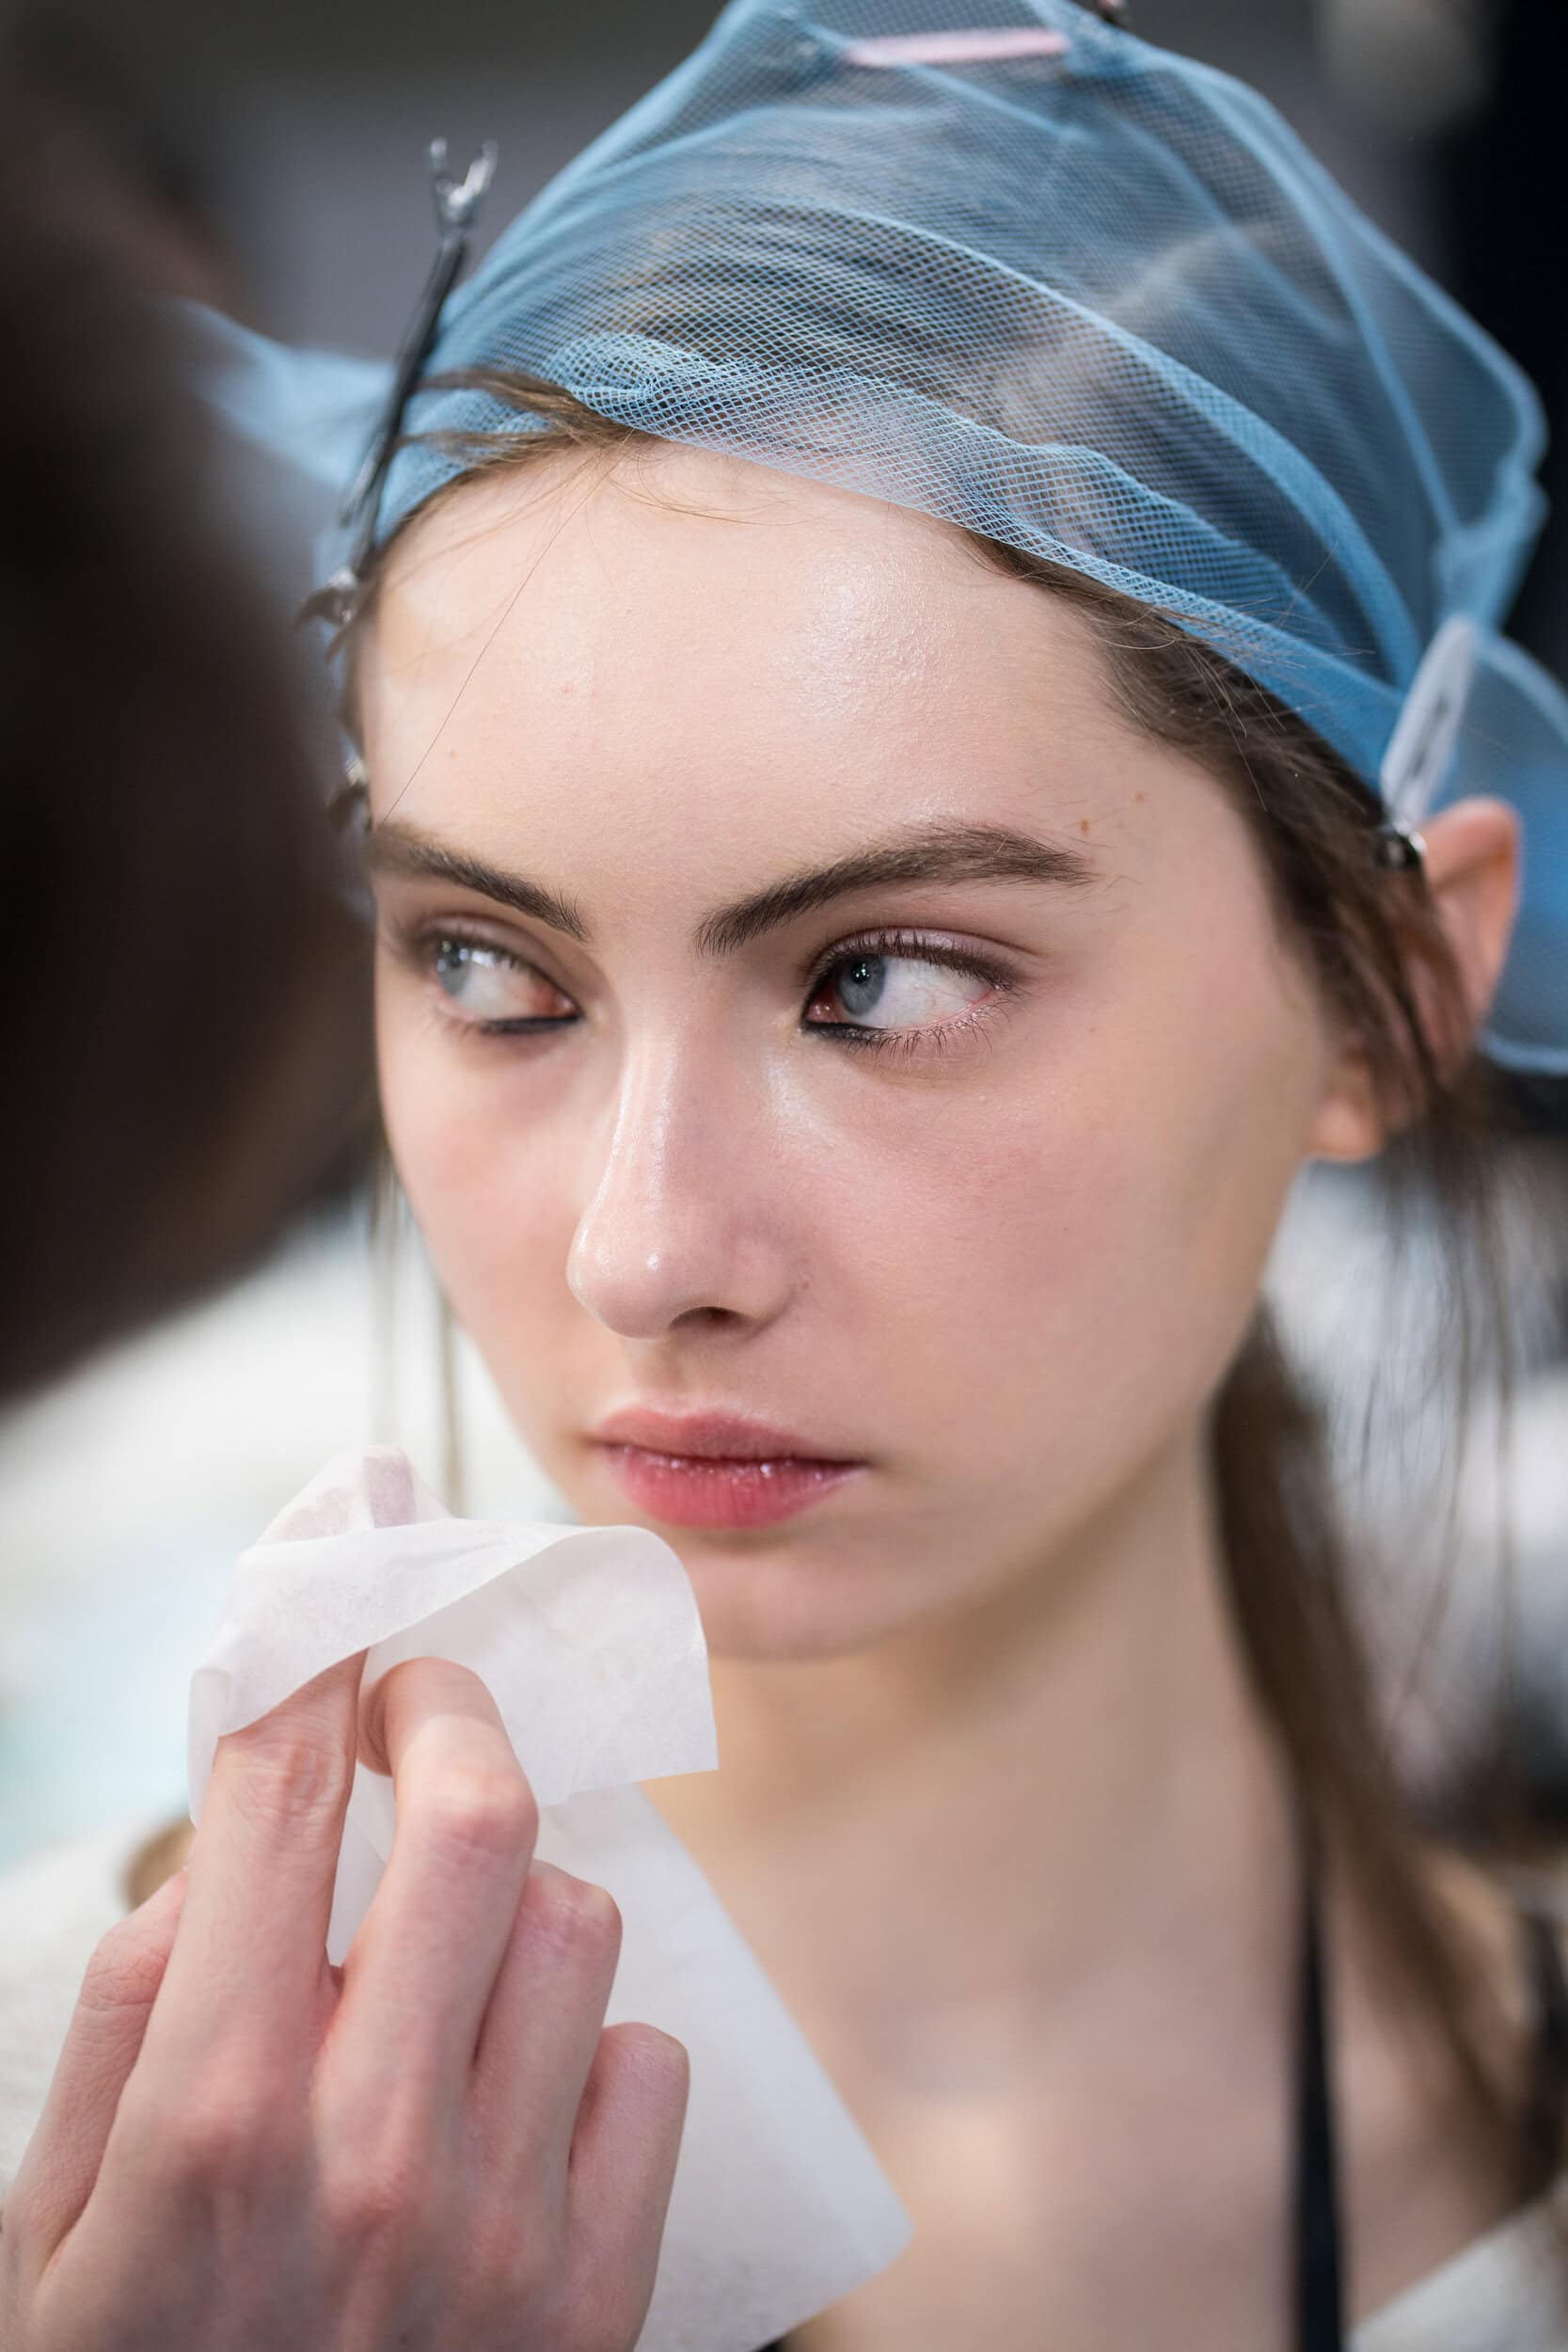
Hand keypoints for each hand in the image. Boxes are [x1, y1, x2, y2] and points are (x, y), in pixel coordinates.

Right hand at [0, 1653, 688, 2349]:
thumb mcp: (43, 2228)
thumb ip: (126, 2019)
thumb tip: (227, 1856)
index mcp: (209, 2113)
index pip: (277, 1788)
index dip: (313, 1630)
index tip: (345, 1533)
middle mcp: (370, 2146)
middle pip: (476, 1811)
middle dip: (449, 1709)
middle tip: (421, 1702)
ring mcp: (500, 2223)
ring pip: (576, 1919)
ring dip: (513, 1899)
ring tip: (449, 1956)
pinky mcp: (594, 2296)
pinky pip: (648, 2067)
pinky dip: (592, 2047)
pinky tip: (519, 2095)